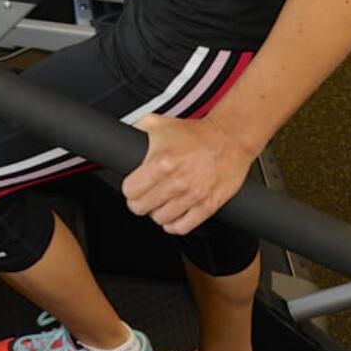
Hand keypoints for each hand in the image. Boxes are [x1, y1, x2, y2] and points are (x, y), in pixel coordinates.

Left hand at [121, 115, 254, 235]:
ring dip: (157, 212)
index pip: (130, 190)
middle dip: (140, 202)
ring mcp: (192, 196)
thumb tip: (122, 137)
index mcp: (161, 162)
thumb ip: (136, 130)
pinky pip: (182, 228)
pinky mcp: (208, 206)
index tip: (133, 187)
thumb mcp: (159, 123)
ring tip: (161, 203)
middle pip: (141, 208)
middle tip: (145, 196)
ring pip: (160, 219)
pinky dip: (174, 224)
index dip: (129, 188)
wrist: (229, 139)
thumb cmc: (196, 133)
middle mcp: (175, 182)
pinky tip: (174, 215)